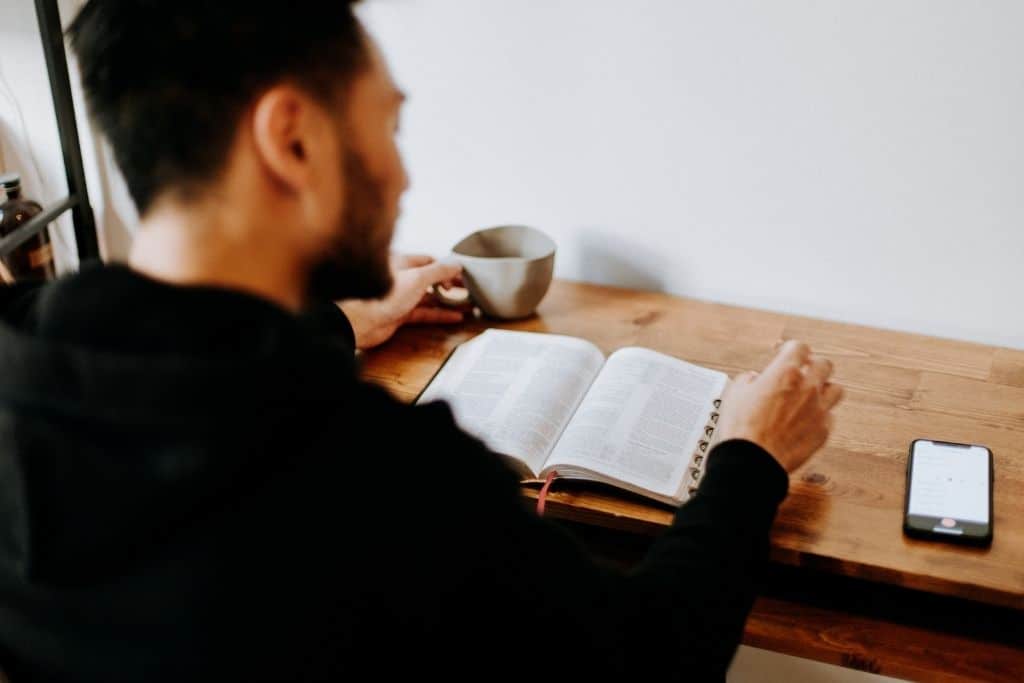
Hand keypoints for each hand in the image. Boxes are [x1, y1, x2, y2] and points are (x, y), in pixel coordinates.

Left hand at [338, 254, 464, 349]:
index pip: (430, 261)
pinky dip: (439, 315)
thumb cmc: (382, 295)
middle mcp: (401, 278)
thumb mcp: (417, 277)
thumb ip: (439, 271)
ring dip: (448, 302)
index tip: (463, 275)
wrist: (358, 321)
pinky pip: (424, 313)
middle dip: (450, 285)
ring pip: (429, 298)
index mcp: (403, 262)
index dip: (447, 268)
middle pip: (431, 279)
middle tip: (469, 290)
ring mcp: (400, 298)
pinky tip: (454, 317)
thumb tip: (456, 264)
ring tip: (468, 305)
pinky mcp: (399, 315)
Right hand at [715, 340, 843, 472]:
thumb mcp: (735, 394)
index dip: (791, 348)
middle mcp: (807, 388)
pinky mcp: (823, 431)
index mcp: (785, 373)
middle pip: (824, 364)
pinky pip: (830, 416)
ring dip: (824, 388)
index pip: (800, 347)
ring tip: (811, 394)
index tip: (785, 352)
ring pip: (836, 389)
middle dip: (813, 365)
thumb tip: (754, 380)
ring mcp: (819, 410)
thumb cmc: (743, 429)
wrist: (753, 460)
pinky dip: (820, 415)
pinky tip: (807, 419)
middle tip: (802, 371)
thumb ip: (748, 380)